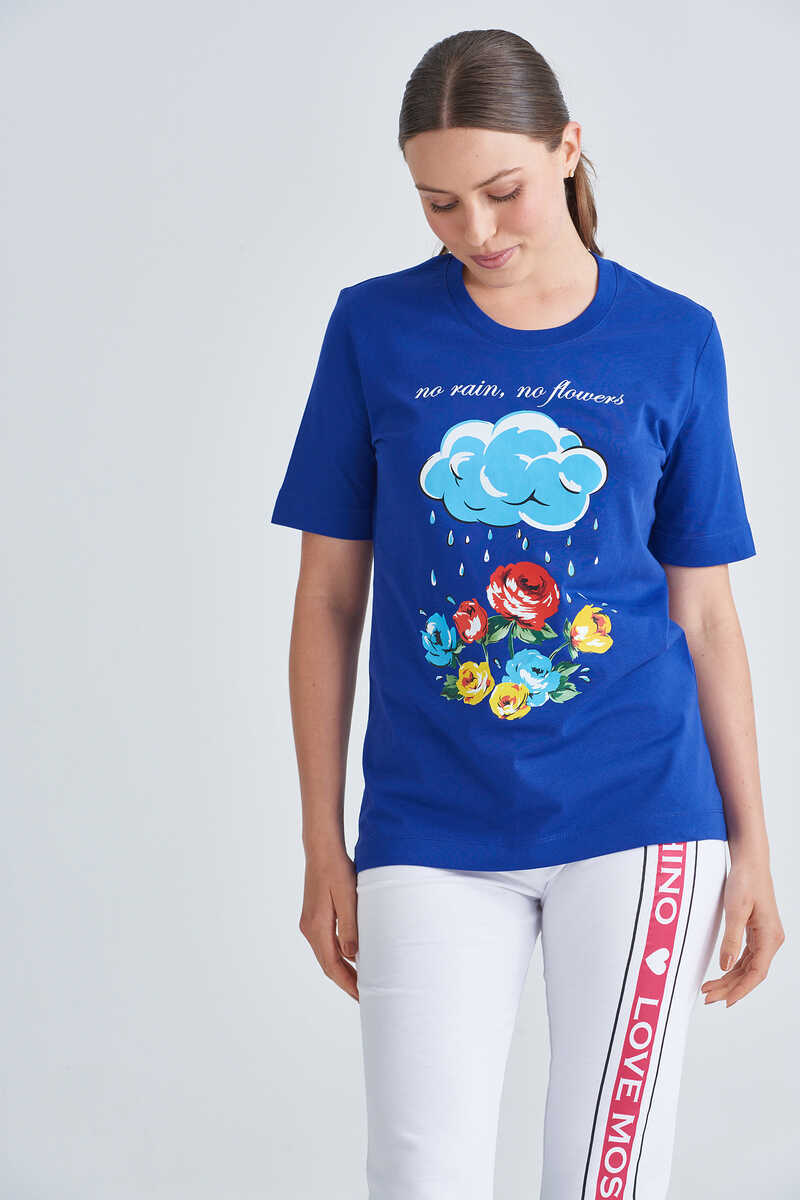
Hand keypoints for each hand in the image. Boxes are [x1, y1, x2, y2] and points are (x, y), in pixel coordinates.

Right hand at [298, 844, 358, 1001]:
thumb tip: (353, 956)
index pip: (332, 966)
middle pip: (328, 964)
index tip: (362, 997)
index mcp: (317, 927)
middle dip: (346, 981)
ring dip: (343, 969)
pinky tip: (353, 956)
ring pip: (327, 954)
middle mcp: (309, 928)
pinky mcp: (314, 915)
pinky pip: (327, 942)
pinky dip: (339, 954)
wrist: (322, 849)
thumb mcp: (348, 899)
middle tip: (365, 996)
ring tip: (361, 980)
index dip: (348, 983)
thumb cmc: (336, 870)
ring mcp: (310, 922)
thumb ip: (350, 928)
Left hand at [701, 854, 784, 1007]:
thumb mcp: (735, 909)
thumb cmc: (745, 880)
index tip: (726, 1001)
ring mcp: (764, 936)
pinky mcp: (756, 931)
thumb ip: (731, 939)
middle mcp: (771, 939)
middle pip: (751, 973)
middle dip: (730, 987)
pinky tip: (721, 972)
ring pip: (747, 966)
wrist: (750, 861)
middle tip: (708, 997)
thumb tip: (725, 966)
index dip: (741, 990)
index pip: (757, 973)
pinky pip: (746, 956)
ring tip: (709, 988)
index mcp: (770, 937)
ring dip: (730, 978)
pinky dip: (733, 966)